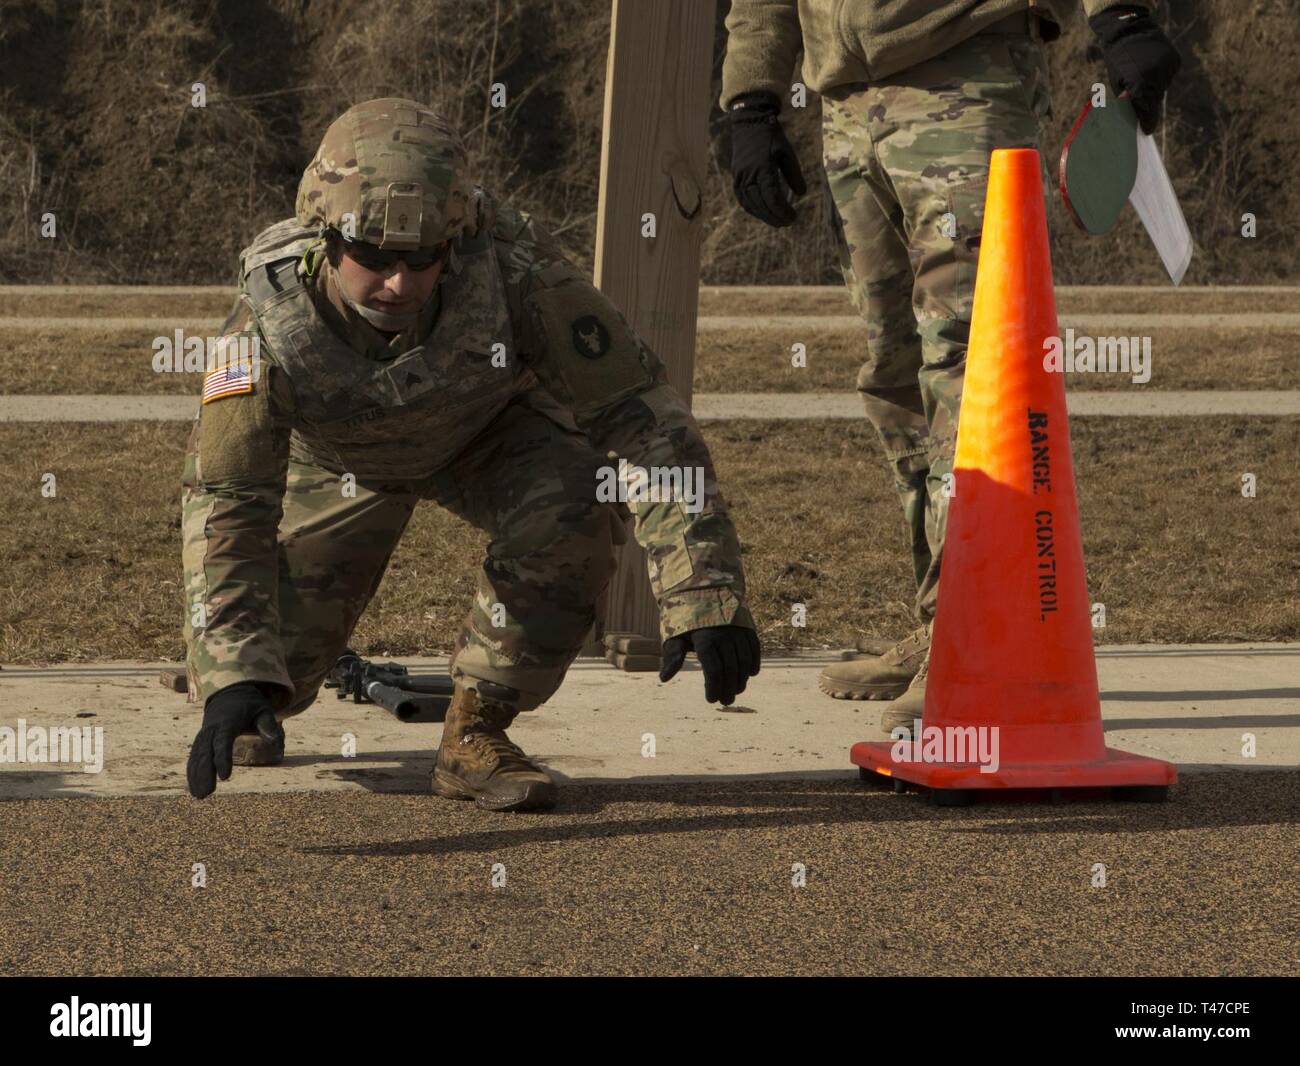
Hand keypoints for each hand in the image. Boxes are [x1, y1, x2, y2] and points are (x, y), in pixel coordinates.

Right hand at [187, 681, 281, 798]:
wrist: (231, 693)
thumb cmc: (250, 705)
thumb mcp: (264, 710)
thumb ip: (269, 726)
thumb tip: (278, 745)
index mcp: (227, 722)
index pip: (223, 742)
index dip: (222, 759)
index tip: (224, 777)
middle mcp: (211, 729)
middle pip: (206, 752)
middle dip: (205, 773)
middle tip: (207, 793)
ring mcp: (204, 734)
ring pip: (198, 756)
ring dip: (196, 776)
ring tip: (200, 796)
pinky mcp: (201, 740)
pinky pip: (194, 756)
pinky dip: (192, 771)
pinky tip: (194, 788)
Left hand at [659, 625, 761, 705]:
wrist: (702, 589)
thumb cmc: (685, 618)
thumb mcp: (675, 635)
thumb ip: (673, 657)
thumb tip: (663, 679)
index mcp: (704, 639)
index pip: (713, 670)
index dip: (713, 688)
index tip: (711, 700)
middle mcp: (723, 634)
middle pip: (730, 668)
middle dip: (729, 688)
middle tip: (726, 701)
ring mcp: (737, 629)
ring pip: (744, 660)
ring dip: (741, 679)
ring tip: (736, 691)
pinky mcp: (747, 626)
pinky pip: (754, 648)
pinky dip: (753, 662)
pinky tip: (749, 675)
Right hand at [727, 91, 806, 226]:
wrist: (749, 122)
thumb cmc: (771, 136)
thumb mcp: (787, 152)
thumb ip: (794, 174)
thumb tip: (801, 194)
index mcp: (763, 169)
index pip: (773, 198)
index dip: (783, 211)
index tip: (794, 217)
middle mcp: (749, 175)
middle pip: (762, 204)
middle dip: (775, 216)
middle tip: (787, 223)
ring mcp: (740, 177)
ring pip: (751, 204)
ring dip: (764, 216)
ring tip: (777, 221)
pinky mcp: (736, 177)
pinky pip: (742, 199)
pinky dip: (752, 209)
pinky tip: (762, 213)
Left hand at [1090, 5, 1180, 133]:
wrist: (1129, 31)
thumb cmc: (1118, 60)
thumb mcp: (1118, 83)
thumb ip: (1128, 100)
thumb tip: (1136, 116)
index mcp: (1141, 84)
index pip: (1147, 110)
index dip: (1147, 122)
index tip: (1147, 131)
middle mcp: (1157, 77)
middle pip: (1155, 101)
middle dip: (1148, 105)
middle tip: (1142, 107)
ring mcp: (1168, 68)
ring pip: (1163, 88)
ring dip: (1154, 88)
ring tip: (1143, 77)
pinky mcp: (1175, 61)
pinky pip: (1168, 76)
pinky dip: (1161, 77)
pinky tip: (1152, 68)